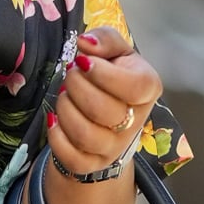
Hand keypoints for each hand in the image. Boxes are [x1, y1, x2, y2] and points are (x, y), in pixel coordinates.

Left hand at [48, 33, 162, 182]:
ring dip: (65, 109)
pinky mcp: (93, 164)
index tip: (83, 61)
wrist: (107, 113)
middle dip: (76, 86)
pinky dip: (56, 136)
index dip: (102, 74)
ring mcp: (114, 147)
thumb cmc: (112, 77)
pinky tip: (55, 119)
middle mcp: (135, 122)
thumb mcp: (114, 50)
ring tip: (65, 95)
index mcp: (147, 90)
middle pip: (102, 110)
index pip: (132, 87)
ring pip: (84, 134)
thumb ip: (104, 39)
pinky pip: (71, 157)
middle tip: (72, 74)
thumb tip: (85, 43)